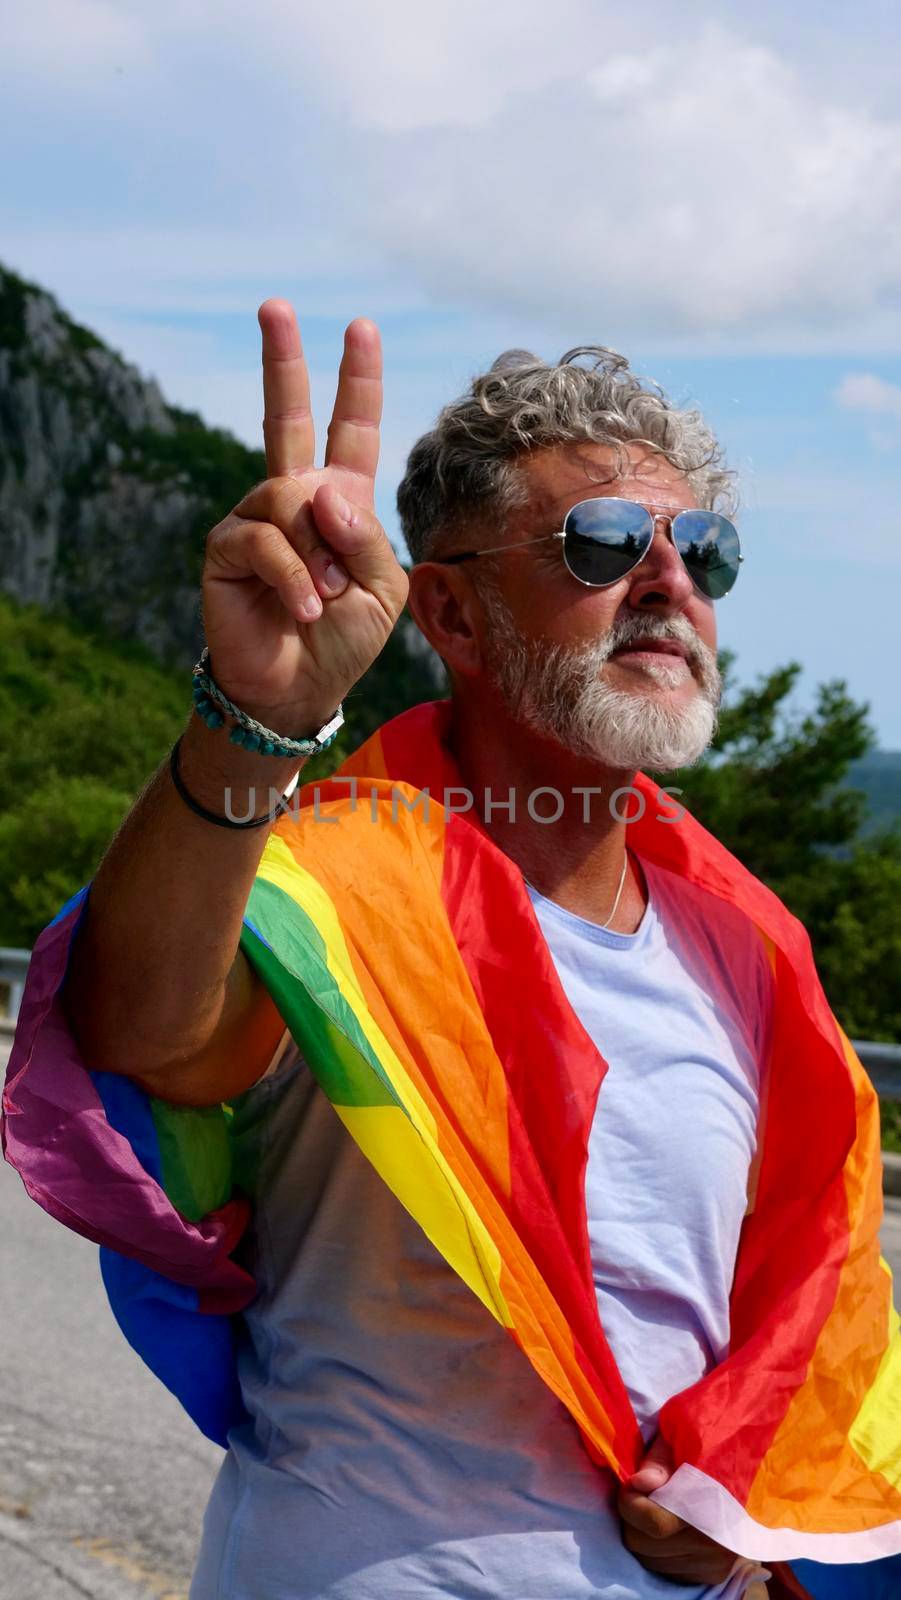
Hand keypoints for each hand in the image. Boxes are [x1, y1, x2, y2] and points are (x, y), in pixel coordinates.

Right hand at [201, 300, 408, 733]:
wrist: (297, 688)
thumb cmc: (344, 640)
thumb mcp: (382, 589)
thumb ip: (365, 536)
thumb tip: (319, 489)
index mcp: (341, 502)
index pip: (350, 430)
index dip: (357, 382)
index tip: (361, 328)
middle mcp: (295, 498)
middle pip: (284, 415)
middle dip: (283, 359)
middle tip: (274, 305)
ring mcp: (257, 518)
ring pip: (290, 497)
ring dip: (317, 554)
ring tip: (324, 599)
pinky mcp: (227, 547)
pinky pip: (265, 538)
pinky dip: (294, 577)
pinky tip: (304, 609)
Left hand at [618, 1435, 741, 1586]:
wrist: (756, 1470)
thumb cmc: (714, 1448)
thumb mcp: (684, 1439)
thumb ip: (660, 1460)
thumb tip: (639, 1482)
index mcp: (711, 1506)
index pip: (654, 1522)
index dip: (630, 1501)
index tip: (631, 1482)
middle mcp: (714, 1543)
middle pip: (643, 1544)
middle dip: (631, 1518)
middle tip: (639, 1494)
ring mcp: (714, 1563)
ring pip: (650, 1560)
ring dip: (643, 1536)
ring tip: (655, 1508)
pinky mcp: (713, 1574)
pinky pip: (667, 1570)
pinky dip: (658, 1552)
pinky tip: (667, 1528)